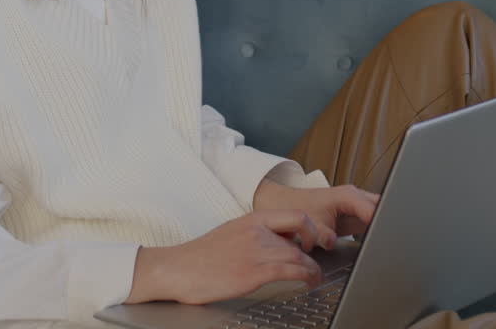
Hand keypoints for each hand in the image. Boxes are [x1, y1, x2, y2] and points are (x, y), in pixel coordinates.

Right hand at [128, 210, 328, 304]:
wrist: (178, 269)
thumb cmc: (201, 256)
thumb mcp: (231, 233)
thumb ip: (255, 234)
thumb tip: (278, 242)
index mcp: (251, 219)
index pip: (294, 214)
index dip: (310, 227)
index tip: (312, 240)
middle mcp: (256, 231)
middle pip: (301, 234)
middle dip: (315, 247)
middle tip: (317, 259)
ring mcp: (256, 251)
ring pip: (299, 255)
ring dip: (313, 268)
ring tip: (315, 277)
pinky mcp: (254, 272)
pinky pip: (290, 270)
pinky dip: (306, 276)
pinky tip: (308, 282)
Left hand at [252, 180, 379, 250]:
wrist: (287, 204)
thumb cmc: (297, 209)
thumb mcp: (309, 223)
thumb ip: (322, 233)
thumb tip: (332, 241)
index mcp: (348, 196)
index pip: (375, 210)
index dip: (383, 224)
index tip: (388, 238)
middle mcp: (356, 197)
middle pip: (384, 207)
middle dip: (389, 223)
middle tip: (392, 242)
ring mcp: (358, 204)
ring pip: (381, 212)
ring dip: (384, 226)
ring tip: (388, 243)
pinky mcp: (357, 214)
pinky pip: (374, 220)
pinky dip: (377, 230)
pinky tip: (380, 242)